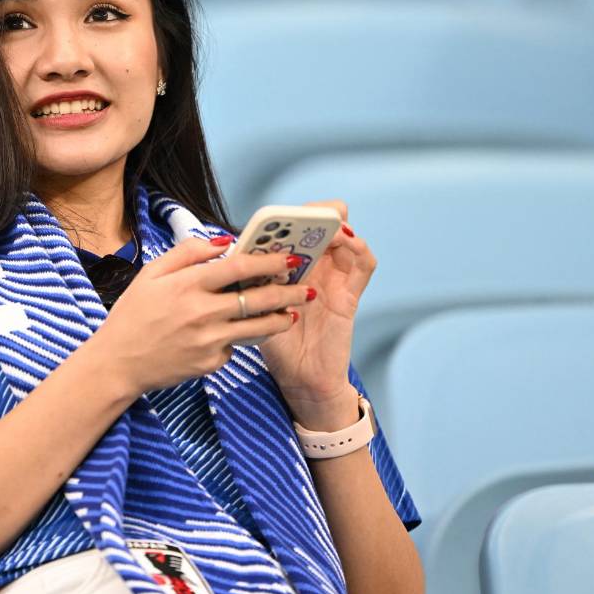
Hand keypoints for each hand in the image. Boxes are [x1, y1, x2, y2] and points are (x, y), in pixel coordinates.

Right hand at [86, 237, 310, 395]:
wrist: (117, 364)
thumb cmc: (133, 315)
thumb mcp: (151, 274)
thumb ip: (187, 253)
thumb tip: (223, 242)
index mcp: (187, 285)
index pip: (239, 267)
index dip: (268, 260)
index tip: (288, 257)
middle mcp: (201, 312)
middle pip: (258, 298)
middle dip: (288, 291)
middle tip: (306, 288)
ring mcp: (208, 340)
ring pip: (258, 327)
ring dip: (280, 318)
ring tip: (292, 312)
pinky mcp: (211, 363)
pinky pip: (234, 346)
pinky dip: (239, 338)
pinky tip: (238, 334)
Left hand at [259, 201, 376, 430]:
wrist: (299, 379)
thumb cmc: (274, 344)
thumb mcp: (254, 307)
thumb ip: (250, 280)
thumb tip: (229, 252)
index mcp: (290, 267)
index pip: (294, 229)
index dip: (287, 217)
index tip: (273, 217)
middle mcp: (315, 267)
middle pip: (322, 224)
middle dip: (312, 213)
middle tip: (302, 215)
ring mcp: (335, 279)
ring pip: (346, 236)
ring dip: (335, 225)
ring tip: (325, 224)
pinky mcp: (350, 295)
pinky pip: (364, 264)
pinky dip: (358, 247)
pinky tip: (345, 242)